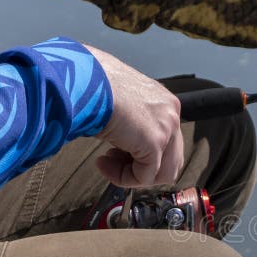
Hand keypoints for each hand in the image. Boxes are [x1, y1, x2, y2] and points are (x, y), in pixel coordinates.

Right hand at [85, 45, 183, 186]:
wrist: (85, 78)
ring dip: (133, 175)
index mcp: (163, 101)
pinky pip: (144, 176)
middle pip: (171, 158)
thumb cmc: (89, 83)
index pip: (167, 139)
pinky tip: (103, 164)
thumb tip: (119, 135)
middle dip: (142, 166)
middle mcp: (171, 112)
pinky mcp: (155, 142)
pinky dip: (123, 178)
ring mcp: (167, 127)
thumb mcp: (116, 100)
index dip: (141, 152)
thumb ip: (128, 119)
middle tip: (112, 160)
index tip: (114, 151)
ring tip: (107, 165)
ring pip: (163, 172)